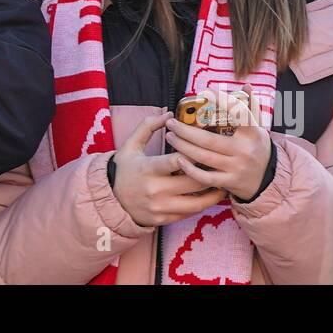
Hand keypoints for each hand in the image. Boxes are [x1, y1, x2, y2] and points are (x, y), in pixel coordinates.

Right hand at [111, 111, 227, 227]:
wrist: (110, 198)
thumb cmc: (124, 168)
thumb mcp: (131, 144)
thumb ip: (148, 126)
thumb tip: (169, 113)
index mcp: (147, 168)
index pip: (175, 161)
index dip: (194, 155)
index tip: (206, 149)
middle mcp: (154, 190)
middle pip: (192, 182)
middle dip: (209, 173)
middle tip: (222, 166)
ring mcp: (159, 207)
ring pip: (195, 203)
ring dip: (212, 194)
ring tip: (222, 184)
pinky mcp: (162, 219)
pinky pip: (188, 214)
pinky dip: (200, 205)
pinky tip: (207, 196)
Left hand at [164, 85, 270, 200]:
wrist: (269, 179)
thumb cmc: (257, 147)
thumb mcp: (258, 128)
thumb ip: (250, 107)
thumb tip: (246, 86)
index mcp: (252, 134)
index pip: (239, 114)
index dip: (223, 102)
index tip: (206, 92)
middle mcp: (245, 151)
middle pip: (210, 140)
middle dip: (186, 131)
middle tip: (171, 123)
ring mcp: (237, 168)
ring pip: (204, 157)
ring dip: (183, 147)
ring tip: (169, 136)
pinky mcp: (230, 183)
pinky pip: (206, 177)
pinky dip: (191, 169)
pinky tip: (179, 159)